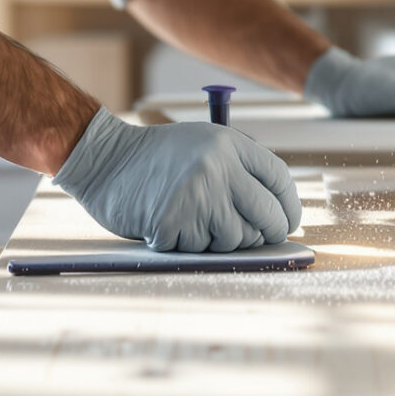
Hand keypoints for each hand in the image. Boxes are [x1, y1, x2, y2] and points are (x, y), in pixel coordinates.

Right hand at [53, 109, 303, 251]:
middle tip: (256, 237)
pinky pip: (200, 250)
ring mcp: (196, 197)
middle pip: (267, 217)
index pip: (279, 181)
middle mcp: (218, 168)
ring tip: (196, 221)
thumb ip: (240, 170)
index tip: (287, 221)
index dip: (289, 207)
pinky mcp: (173, 224)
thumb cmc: (158, 157)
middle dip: (266, 233)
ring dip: (221, 240)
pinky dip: (189, 245)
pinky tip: (173, 224)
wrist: (105, 160)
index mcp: (229, 145)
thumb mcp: (204, 145)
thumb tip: (278, 214)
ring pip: (235, 240)